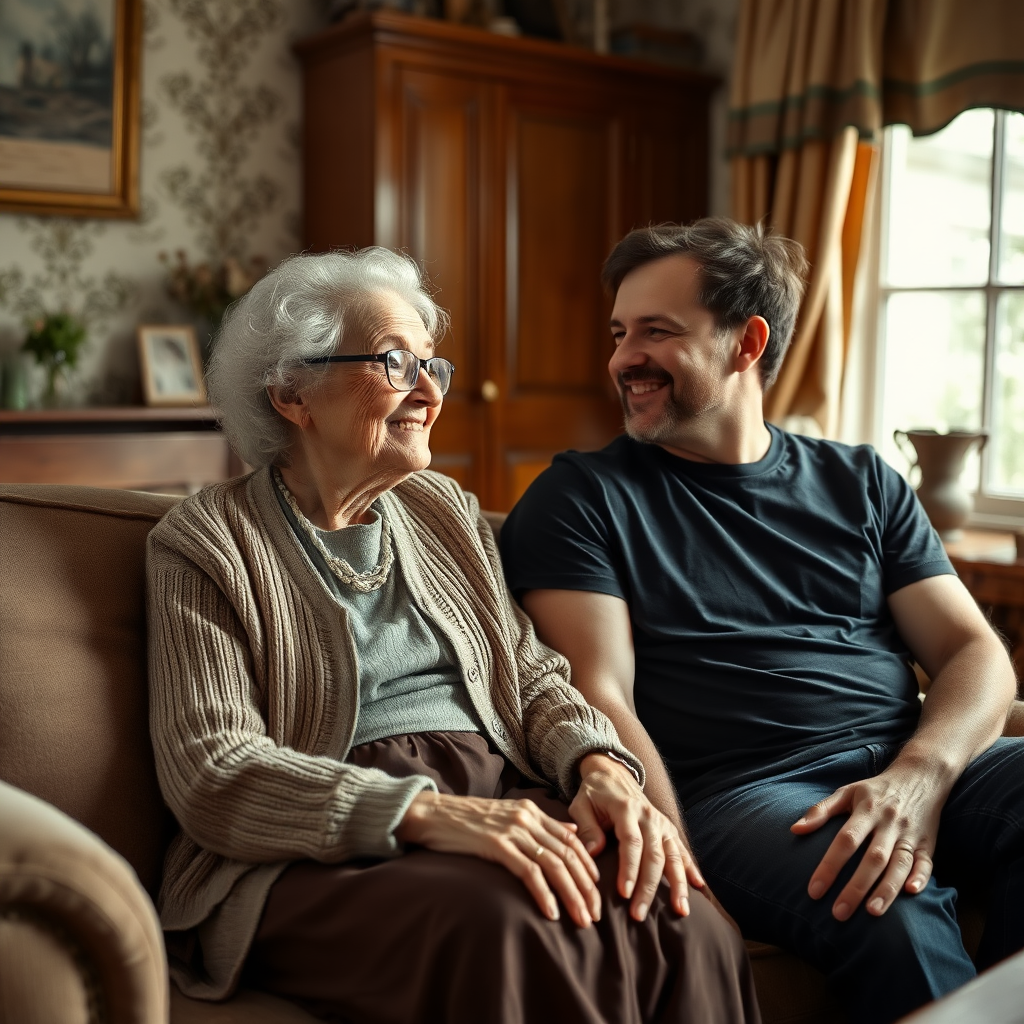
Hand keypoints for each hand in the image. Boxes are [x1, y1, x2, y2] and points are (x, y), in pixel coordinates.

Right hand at [395, 792, 600, 926]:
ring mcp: (512, 830)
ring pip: (554, 865)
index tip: (597, 891)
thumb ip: (541, 824)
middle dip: (586, 887)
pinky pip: (528, 871)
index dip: (588, 866)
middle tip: (596, 914)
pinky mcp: (496, 845)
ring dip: (571, 895)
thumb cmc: (468, 820)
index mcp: (532, 811)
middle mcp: (527, 818)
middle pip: (568, 854)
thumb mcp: (509, 815)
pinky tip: (551, 913)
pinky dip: (543, 893)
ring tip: (581, 918)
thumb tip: (572, 830)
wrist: (432, 814)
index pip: (572, 839)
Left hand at [569, 753, 704, 921]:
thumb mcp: (581, 805)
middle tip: (639, 914)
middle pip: (654, 854)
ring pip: (673, 855)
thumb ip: (586, 828)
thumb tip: (592, 854)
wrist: (613, 773)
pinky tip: (699, 887)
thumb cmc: (594, 794)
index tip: (624, 893)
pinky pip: (682, 849)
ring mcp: (661, 822)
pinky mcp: (668, 828)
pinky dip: (691, 868)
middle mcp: (648, 816)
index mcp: (626, 809)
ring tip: (680, 910)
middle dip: (648, 887)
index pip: (631, 842)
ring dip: (677, 884)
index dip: (629, 868)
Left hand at [791, 763, 944, 920]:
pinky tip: (912, 894)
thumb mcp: (847, 792)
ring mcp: (910, 834)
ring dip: (887, 889)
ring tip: (872, 913)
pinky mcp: (928, 844)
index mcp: (867, 810)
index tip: (814, 891)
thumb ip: (820, 810)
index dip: (829, 866)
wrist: (920, 776)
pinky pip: (927, 863)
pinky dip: (921, 878)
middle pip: (873, 858)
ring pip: (900, 864)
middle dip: (856, 887)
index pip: (845, 841)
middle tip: (838, 913)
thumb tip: (794, 830)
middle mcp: (889, 823)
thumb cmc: (876, 789)